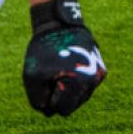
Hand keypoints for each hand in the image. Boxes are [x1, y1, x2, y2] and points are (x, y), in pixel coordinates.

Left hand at [23, 0, 105, 116]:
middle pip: (71, 106)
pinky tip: (69, 66)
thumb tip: (48, 111)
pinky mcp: (101, 69)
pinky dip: (76, 81)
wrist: (60, 23)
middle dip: (59, 96)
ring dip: (68, 89)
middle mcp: (92, 82)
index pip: (59, 110)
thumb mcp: (31, 76)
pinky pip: (86, 86)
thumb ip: (38, 100)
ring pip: (79, 98)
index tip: (46, 80)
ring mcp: (98, 76)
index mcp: (77, 84)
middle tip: (52, 76)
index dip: (48, 97)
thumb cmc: (44, 50)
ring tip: (61, 69)